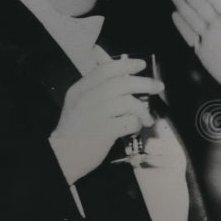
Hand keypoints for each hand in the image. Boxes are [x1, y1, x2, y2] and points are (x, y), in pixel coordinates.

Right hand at [50, 57, 163, 183]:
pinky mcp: (106, 131)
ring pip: (130, 102)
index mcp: (81, 88)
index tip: (141, 65)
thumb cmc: (74, 129)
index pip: (107, 69)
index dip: (127, 65)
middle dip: (145, 83)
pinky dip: (137, 124)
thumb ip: (96, 87)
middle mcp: (88, 98)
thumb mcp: (78, 102)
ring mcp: (97, 114)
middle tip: (158, 86)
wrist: (63, 155)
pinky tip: (134, 128)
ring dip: (143, 110)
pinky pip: (130, 122)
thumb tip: (121, 74)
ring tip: (146, 118)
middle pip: (123, 83)